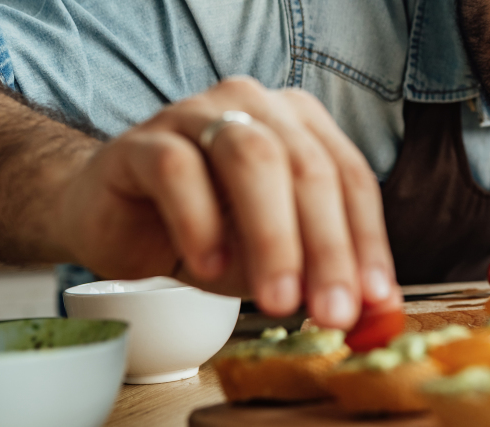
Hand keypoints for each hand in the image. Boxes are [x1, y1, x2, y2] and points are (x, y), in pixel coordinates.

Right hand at [52, 76, 401, 327]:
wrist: (114, 220)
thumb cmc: (207, 233)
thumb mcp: (275, 262)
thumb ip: (322, 278)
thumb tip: (376, 313)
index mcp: (300, 124)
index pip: (350, 177)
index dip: (367, 240)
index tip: (375, 299)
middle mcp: (255, 106)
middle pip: (307, 168)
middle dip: (327, 247)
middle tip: (333, 311)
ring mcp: (197, 115)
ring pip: (250, 159)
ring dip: (273, 236)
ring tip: (278, 299)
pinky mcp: (142, 142)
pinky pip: (177, 171)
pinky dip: (200, 223)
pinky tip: (209, 267)